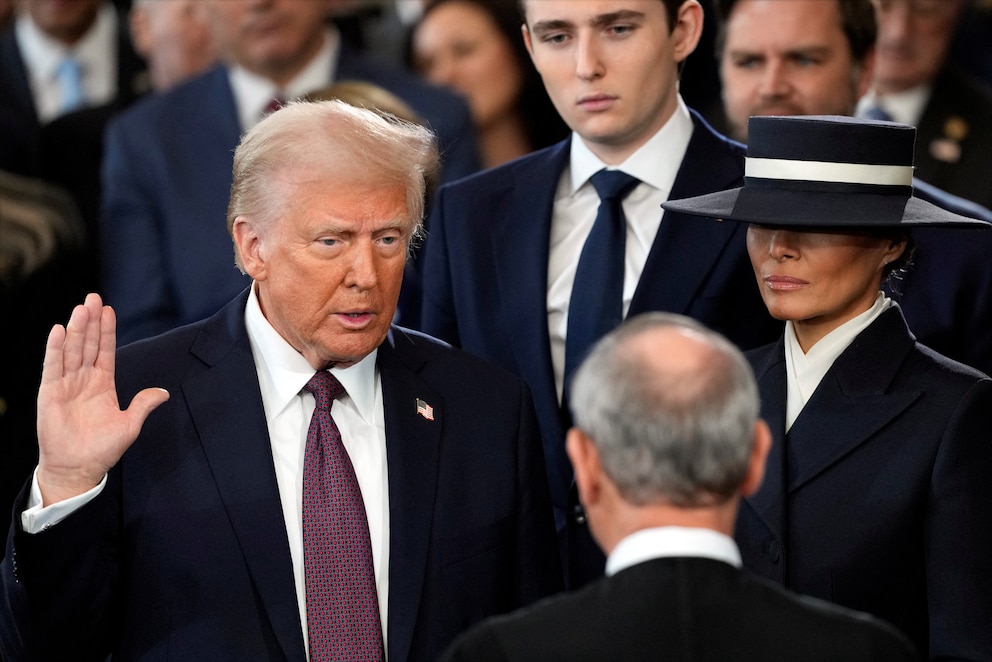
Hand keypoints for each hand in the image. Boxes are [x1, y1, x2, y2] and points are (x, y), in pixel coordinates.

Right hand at [36, 293, 168, 505]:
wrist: (78, 469)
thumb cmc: (102, 449)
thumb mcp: (129, 425)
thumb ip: (143, 405)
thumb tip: (163, 392)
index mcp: (102, 384)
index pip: (106, 351)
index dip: (107, 331)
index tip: (109, 310)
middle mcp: (83, 380)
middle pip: (89, 345)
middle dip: (92, 322)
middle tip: (93, 298)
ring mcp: (66, 385)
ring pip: (72, 351)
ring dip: (77, 330)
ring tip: (81, 308)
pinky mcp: (50, 393)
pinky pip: (53, 367)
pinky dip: (56, 349)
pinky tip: (59, 331)